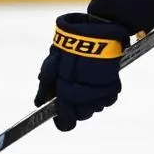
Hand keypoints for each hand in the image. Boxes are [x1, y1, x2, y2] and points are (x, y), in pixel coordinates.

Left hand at [34, 14, 129, 130]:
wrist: (99, 32)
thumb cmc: (72, 45)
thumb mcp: (52, 62)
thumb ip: (45, 85)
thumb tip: (39, 103)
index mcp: (66, 91)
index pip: (66, 121)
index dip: (62, 121)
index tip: (61, 117)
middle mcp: (85, 97)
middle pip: (81, 115)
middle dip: (76, 108)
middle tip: (72, 91)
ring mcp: (101, 94)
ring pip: (94, 108)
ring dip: (90, 100)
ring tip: (86, 81)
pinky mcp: (114, 87)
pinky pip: (106, 100)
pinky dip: (102, 94)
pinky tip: (97, 79)